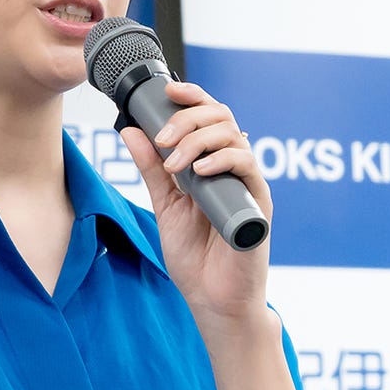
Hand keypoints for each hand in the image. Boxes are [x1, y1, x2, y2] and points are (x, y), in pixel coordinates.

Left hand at [121, 80, 272, 324]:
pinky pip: (247, 167)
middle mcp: (232, 167)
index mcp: (212, 164)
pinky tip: (199, 172)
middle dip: (188, 119)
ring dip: (198, 140)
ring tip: (175, 163)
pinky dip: (222, 161)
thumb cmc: (194, 256)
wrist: (212, 299)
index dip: (192, 97)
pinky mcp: (258, 202)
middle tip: (163, 139)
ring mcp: (247, 183)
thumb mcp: (165, 206)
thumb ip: (152, 169)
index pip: (208, 116)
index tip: (167, 91)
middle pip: (221, 117)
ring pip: (233, 135)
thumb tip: (130, 131)